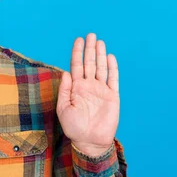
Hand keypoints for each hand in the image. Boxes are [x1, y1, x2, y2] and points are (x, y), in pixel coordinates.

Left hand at [56, 33, 119, 156]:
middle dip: (89, 49)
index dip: (77, 53)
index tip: (78, 40)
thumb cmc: (74, 127)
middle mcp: (89, 86)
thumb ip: (64, 90)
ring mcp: (101, 90)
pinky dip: (112, 68)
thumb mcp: (63, 108)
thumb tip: (65, 72)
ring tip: (99, 41)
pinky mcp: (112, 96)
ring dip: (101, 55)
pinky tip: (110, 57)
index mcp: (76, 88)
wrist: (90, 142)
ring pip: (101, 68)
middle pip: (90, 63)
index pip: (76, 66)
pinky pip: (113, 79)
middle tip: (90, 35)